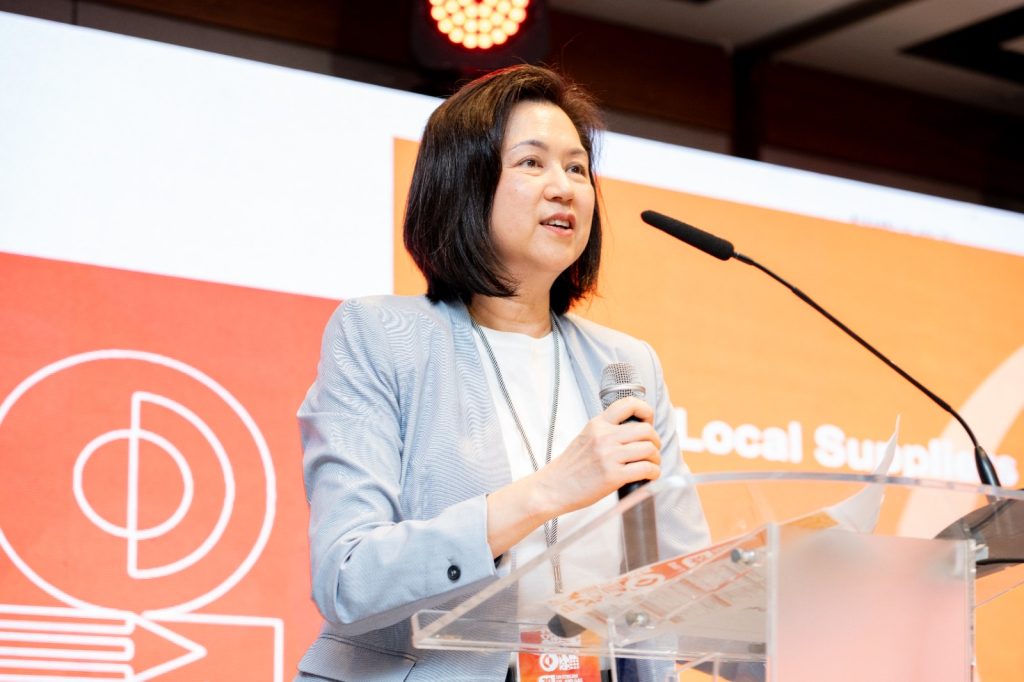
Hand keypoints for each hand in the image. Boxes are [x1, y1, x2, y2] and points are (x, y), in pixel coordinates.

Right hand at [535, 396, 661, 517]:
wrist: (553, 487)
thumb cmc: (570, 467)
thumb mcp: (586, 438)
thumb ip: (606, 431)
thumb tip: (633, 432)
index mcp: (597, 424)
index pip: (628, 404)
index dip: (645, 411)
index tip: (648, 422)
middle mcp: (604, 436)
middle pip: (646, 430)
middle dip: (655, 440)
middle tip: (652, 450)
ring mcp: (609, 456)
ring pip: (649, 449)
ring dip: (656, 459)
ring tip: (651, 465)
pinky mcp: (613, 476)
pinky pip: (646, 469)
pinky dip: (654, 473)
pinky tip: (649, 476)